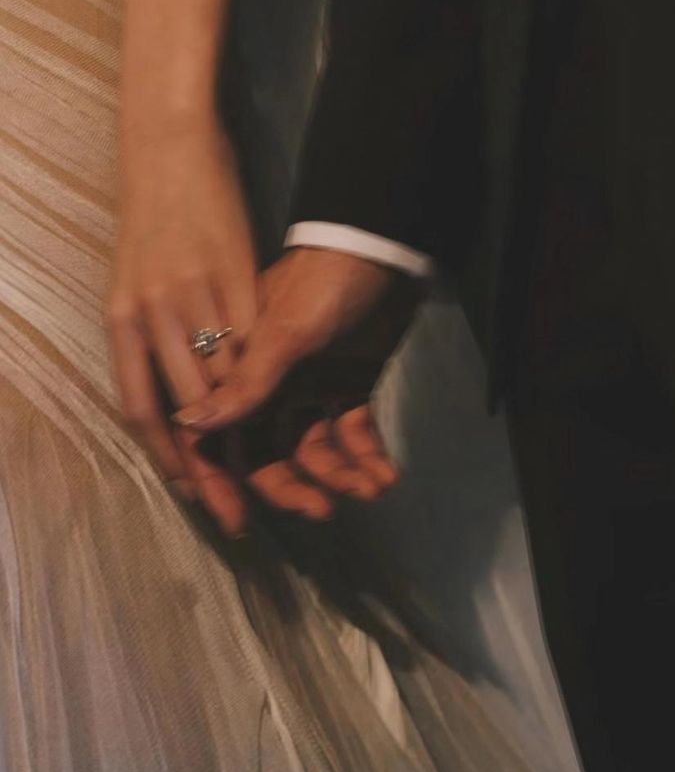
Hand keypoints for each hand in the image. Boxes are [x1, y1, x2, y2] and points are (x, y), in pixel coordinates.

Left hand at [107, 115, 256, 525]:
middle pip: (183, 406)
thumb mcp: (135, 283)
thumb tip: (174, 395)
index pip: (140, 407)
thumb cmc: (154, 219)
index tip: (192, 492)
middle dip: (209, 465)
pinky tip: (282, 403)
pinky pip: (251, 338)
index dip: (166, 457)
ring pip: (221, 378)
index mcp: (121, 318)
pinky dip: (264, 374)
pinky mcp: (234, 274)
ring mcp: (194, 293)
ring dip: (243, 429)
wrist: (170, 148)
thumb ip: (150, 341)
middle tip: (234, 507)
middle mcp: (151, 312)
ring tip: (264, 468)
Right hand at [175, 248, 418, 519]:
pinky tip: (386, 473)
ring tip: (373, 488)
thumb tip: (190, 427)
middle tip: (323, 510)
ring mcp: (313, 387)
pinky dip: (369, 455)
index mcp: (244, 371)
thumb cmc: (326, 283)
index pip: (227, 436)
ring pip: (319, 449)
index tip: (239, 522)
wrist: (384, 249)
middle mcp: (273, 386)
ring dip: (343, 475)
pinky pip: (355, 433)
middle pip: (273, 453)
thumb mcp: (285, 333)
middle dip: (296, 486)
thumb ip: (246, 384)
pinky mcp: (350, 385)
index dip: (228, 480)